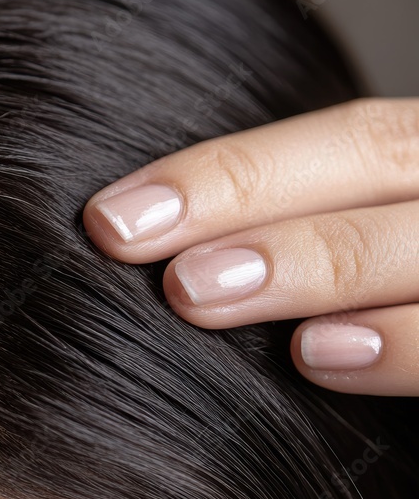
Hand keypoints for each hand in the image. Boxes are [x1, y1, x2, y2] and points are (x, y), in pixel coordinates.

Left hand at [83, 98, 418, 396]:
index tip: (110, 217)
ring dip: (314, 263)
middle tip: (136, 249)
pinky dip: (409, 344)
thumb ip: (310, 239)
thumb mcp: (375, 260)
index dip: (224, 171)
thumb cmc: (406, 310)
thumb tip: (175, 259)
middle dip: (248, 201)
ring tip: (200, 295)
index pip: (345, 140)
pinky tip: (325, 358)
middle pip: (382, 162)